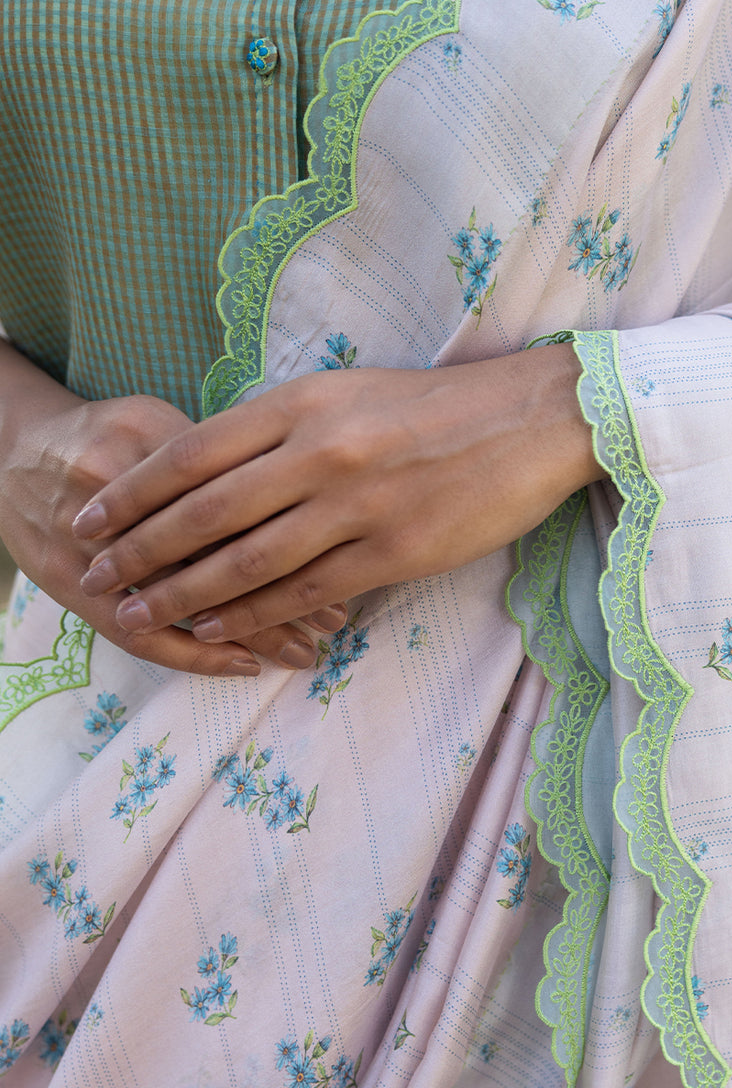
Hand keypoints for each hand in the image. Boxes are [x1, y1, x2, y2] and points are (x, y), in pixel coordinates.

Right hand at [0, 385, 343, 676]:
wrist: (12, 455)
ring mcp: (92, 551)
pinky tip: (241, 665)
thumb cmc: (107, 435)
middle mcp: (118, 499)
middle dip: (283, 592)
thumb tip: (299, 492)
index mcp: (148, 444)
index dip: (291, 533)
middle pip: (213, 554)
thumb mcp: (159, 421)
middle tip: (335, 620)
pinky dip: (193, 655)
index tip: (342, 558)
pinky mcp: (73, 589)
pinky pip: (137, 636)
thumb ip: (219, 454)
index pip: (232, 496)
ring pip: (183, 602)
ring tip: (302, 651)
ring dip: (248, 632)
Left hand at [72, 346, 602, 642]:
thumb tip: (209, 469)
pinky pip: (309, 591)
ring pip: (249, 560)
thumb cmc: (435, 406)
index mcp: (303, 403)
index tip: (91, 519)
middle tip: (95, 578)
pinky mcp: (397, 551)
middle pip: (205, 511)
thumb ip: (279, 428)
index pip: (192, 452)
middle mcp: (322, 451)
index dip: (132, 493)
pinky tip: (217, 627)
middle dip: (139, 551)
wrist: (530, 420)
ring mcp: (359, 504)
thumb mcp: (347, 393)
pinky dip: (254, 614)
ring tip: (139, 614)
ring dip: (184, 593)